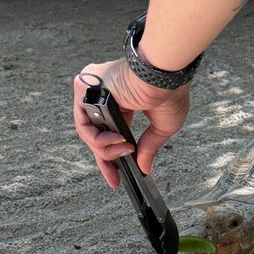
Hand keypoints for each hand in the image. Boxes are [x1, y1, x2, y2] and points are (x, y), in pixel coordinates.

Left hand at [73, 58, 190, 188]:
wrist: (164, 75)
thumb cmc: (170, 91)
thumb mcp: (161, 127)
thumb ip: (148, 148)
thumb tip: (144, 168)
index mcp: (121, 101)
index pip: (109, 133)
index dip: (112, 156)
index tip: (117, 176)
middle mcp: (104, 95)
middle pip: (96, 135)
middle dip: (106, 159)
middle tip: (116, 177)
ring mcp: (93, 91)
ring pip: (88, 132)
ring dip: (106, 149)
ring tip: (126, 150)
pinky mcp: (84, 89)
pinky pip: (83, 123)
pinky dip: (98, 139)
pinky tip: (116, 140)